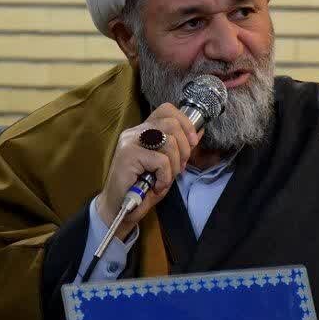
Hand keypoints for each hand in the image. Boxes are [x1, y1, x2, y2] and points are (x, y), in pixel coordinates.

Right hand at [96, 103, 200, 238]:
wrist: (119, 209)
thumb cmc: (142, 189)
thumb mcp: (166, 166)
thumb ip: (179, 148)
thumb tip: (199, 131)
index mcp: (143, 130)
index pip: (167, 110)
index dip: (185, 123)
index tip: (192, 143)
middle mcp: (135, 132)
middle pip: (172, 123)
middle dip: (185, 148)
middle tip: (180, 167)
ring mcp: (130, 142)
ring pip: (168, 141)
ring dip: (175, 165)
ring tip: (166, 178)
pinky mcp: (128, 155)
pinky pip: (161, 161)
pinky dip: (165, 177)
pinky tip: (157, 186)